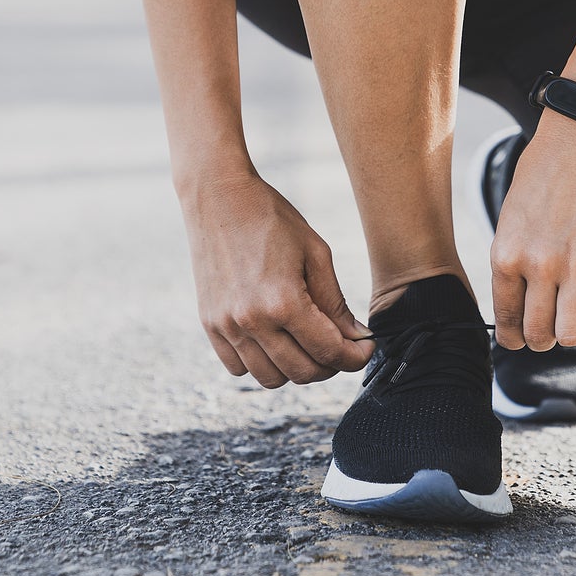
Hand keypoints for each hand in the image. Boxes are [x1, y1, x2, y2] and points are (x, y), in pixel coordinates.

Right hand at [180, 170, 374, 386]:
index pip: (329, 352)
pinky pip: (238, 368)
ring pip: (270, 378)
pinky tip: (275, 341)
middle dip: (331, 365)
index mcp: (283, 302)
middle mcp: (252, 321)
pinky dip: (261, 363)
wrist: (218, 196)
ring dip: (296, 368)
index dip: (356, 357)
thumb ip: (335, 302)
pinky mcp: (210, 324)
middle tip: (341, 346)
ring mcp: (226, 325)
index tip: (365, 348)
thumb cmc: (271, 218)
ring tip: (307, 344)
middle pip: (302, 372)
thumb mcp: (315, 253)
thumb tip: (356, 338)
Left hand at [489, 114, 575, 349]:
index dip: (514, 338)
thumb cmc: (539, 180)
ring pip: (572, 334)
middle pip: (539, 335)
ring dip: (574, 334)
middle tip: (551, 329)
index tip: (521, 338)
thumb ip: (511, 263)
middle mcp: (537, 265)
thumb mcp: (509, 223)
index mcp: (505, 256)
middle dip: (544, 340)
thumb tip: (517, 306)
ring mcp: (574, 264)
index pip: (506, 320)